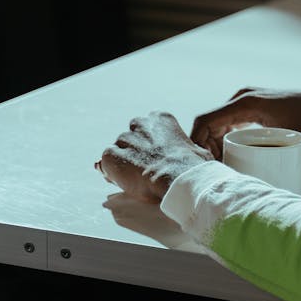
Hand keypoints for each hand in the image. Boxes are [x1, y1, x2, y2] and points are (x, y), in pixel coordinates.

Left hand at [97, 112, 212, 202]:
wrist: (178, 179)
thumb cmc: (191, 167)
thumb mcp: (195, 149)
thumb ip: (184, 147)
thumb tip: (190, 153)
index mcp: (160, 118)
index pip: (147, 128)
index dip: (149, 146)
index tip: (155, 158)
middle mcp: (140, 124)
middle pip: (131, 138)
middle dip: (135, 152)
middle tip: (144, 170)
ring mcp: (124, 139)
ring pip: (118, 151)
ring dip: (123, 163)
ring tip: (135, 179)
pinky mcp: (111, 155)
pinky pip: (106, 163)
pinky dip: (112, 172)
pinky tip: (124, 182)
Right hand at [191, 88, 300, 158]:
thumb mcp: (285, 140)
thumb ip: (263, 154)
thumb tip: (244, 176)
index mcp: (245, 104)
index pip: (207, 120)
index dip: (197, 141)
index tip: (199, 161)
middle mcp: (242, 98)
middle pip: (210, 122)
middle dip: (205, 145)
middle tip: (211, 167)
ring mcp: (247, 100)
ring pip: (219, 122)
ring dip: (214, 141)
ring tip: (221, 163)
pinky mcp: (254, 106)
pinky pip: (230, 120)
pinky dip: (225, 136)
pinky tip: (231, 152)